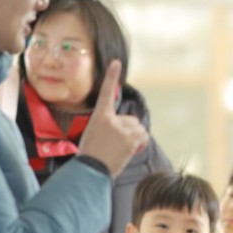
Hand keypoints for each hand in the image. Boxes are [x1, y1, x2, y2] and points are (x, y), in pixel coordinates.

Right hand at [76, 60, 148, 177]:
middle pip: (131, 120)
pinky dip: (141, 144)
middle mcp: (111, 120)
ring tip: (121, 149)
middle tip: (115, 145)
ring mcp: (121, 130)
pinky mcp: (129, 140)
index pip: (106, 93)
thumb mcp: (95, 134)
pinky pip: (143, 138)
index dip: (112, 77)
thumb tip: (134, 131)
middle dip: (129, 131)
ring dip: (135, 138)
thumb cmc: (91, 155)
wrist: (90, 170)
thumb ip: (111, 127)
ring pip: (139, 129)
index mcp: (99, 116)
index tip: (116, 62)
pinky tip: (130, 151)